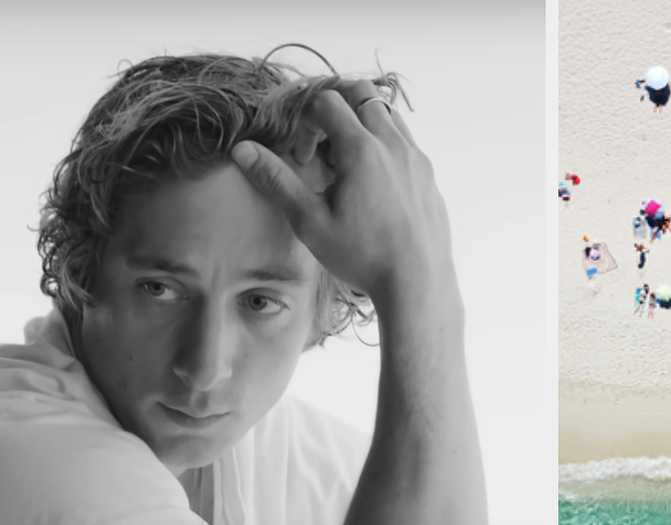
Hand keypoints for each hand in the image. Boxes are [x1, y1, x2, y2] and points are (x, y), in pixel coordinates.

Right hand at [229, 81, 453, 310]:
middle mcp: (394, 144)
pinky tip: (373, 183)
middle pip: (361, 93)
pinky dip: (384, 143)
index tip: (303, 155)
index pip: (327, 100)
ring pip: (387, 113)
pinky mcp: (429, 175)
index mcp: (362, 149)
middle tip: (322, 143)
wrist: (419, 284)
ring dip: (361, 123)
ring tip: (347, 163)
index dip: (306, 119)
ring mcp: (417, 158)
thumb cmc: (364, 256)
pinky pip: (405, 140)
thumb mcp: (311, 222)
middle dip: (335, 107)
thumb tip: (242, 150)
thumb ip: (277, 181)